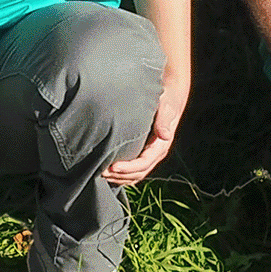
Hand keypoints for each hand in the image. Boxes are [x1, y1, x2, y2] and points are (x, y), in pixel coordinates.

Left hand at [106, 72, 189, 186]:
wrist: (169, 93)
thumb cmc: (165, 98)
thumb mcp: (166, 106)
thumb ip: (164, 120)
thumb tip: (164, 135)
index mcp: (161, 145)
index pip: (144, 163)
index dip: (128, 168)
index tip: (112, 167)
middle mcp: (155, 153)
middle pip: (138, 173)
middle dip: (120, 176)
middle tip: (101, 173)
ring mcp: (149, 154)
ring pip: (134, 175)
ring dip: (119, 178)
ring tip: (101, 174)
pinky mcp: (142, 152)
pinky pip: (132, 169)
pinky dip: (121, 174)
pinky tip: (108, 172)